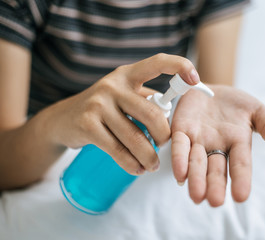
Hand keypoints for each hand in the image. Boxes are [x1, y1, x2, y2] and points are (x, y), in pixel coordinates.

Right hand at [45, 54, 199, 174]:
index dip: (179, 66)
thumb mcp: (123, 97)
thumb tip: (172, 118)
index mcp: (127, 74)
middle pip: (152, 113)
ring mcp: (98, 104)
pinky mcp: (87, 125)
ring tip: (151, 165)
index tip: (196, 79)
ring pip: (135, 137)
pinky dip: (131, 164)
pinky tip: (137, 169)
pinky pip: (118, 150)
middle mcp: (113, 85)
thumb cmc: (103, 109)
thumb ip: (146, 102)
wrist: (62, 120)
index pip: (157, 62)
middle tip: (163, 146)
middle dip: (164, 136)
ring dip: (148, 157)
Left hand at [171, 85, 264, 206]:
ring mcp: (198, 140)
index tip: (241, 197)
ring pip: (196, 162)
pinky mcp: (181, 130)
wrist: (210, 90)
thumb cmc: (235, 104)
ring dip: (196, 179)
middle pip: (216, 169)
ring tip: (196, 197)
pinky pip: (180, 146)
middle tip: (214, 202)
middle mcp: (217, 146)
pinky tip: (179, 175)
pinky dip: (179, 160)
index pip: (240, 164)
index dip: (241, 180)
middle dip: (215, 185)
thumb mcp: (255, 109)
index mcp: (238, 143)